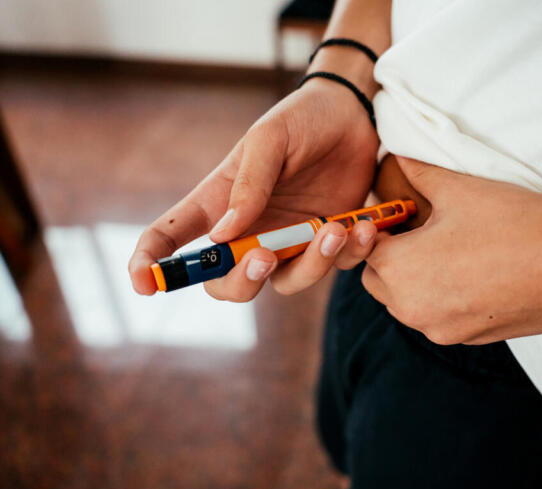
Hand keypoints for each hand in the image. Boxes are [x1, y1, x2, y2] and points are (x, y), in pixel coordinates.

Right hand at [129, 78, 379, 300]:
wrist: (353, 115)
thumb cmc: (301, 119)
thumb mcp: (270, 140)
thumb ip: (248, 184)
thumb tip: (223, 236)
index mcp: (219, 201)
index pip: (171, 237)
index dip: (151, 264)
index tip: (143, 284)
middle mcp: (250, 230)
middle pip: (226, 283)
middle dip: (240, 282)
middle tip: (264, 256)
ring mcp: (290, 241)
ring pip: (286, 282)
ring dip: (311, 265)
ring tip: (335, 230)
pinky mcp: (328, 243)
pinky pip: (336, 267)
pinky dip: (351, 253)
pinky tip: (362, 226)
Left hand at [362, 156, 541, 344]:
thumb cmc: (515, 222)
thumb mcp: (458, 187)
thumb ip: (416, 171)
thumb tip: (396, 153)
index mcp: (399, 271)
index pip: (363, 249)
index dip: (379, 227)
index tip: (401, 212)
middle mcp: (411, 309)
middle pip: (380, 279)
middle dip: (392, 255)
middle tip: (423, 228)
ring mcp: (441, 330)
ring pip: (407, 302)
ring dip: (415, 278)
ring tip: (451, 248)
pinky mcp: (469, 339)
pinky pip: (439, 316)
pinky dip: (444, 296)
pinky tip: (475, 271)